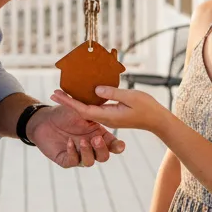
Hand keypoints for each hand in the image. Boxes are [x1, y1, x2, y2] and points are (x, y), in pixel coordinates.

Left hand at [27, 104, 125, 167]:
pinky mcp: (65, 160)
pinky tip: (68, 142)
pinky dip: (73, 153)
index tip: (120, 146)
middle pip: (103, 156)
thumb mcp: (81, 110)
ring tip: (82, 141)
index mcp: (98, 135)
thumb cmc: (64, 114)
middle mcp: (90, 147)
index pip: (112, 145)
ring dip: (88, 152)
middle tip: (96, 140)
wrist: (44, 119)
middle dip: (102, 150)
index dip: (117, 147)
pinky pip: (73, 161)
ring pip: (89, 162)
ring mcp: (79, 155)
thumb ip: (94, 111)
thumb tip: (108, 102)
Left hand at [50, 86, 165, 132]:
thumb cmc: (147, 108)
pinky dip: (85, 102)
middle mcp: (105, 119)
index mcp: (107, 116)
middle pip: (81, 111)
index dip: (68, 102)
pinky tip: (81, 96)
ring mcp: (108, 118)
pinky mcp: (112, 115)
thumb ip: (112, 93)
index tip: (56, 94)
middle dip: (67, 102)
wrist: (157, 121)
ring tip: (63, 93)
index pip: (82, 110)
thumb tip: (95, 90)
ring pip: (86, 111)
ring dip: (74, 103)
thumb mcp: (130, 97)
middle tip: (53, 93)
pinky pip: (94, 110)